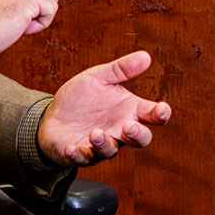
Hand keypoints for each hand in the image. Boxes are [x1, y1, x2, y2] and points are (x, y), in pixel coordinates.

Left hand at [39, 50, 172, 166]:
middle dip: (138, 135)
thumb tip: (145, 56)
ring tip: (96, 133)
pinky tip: (72, 148)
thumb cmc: (80, 98)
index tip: (162, 110)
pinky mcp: (80, 154)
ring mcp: (101, 145)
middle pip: (140, 139)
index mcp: (128, 111)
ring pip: (111, 150)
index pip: (152, 115)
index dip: (160, 114)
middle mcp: (118, 130)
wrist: (52, 116)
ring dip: (105, 143)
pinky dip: (79, 154)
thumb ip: (121, 69)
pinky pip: (83, 158)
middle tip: (129, 126)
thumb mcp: (99, 77)